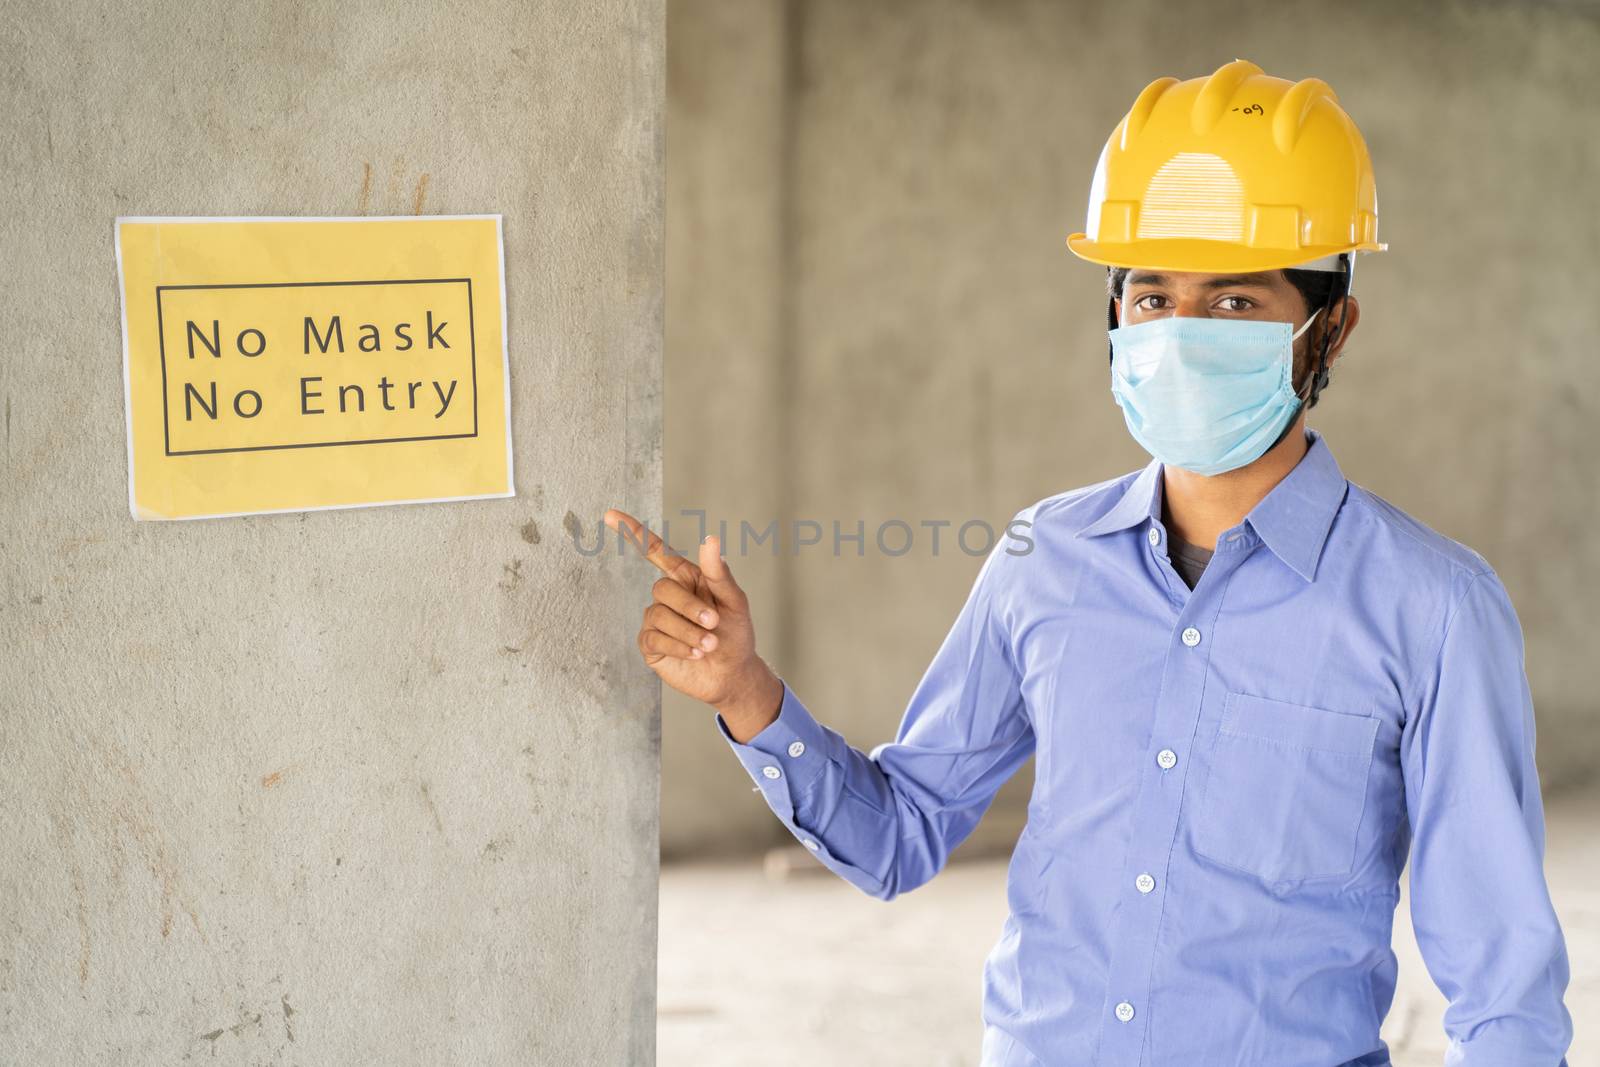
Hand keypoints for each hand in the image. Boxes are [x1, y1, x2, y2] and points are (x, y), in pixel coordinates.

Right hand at [603, 509, 782, 733]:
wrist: (733, 674)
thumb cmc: (736, 634)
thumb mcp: (734, 602)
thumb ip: (719, 574)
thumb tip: (710, 539)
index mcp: (686, 578)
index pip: (655, 551)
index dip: (633, 532)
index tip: (610, 515)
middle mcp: (668, 597)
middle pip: (662, 588)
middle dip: (689, 607)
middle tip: (714, 623)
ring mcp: (657, 621)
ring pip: (658, 616)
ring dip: (688, 631)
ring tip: (709, 644)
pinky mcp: (651, 646)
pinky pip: (654, 638)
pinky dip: (678, 645)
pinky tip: (695, 653)